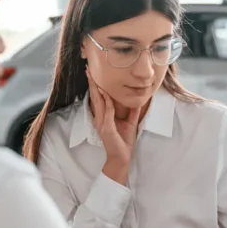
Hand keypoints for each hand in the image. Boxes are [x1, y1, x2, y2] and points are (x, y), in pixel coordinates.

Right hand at [86, 68, 140, 183]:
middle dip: (92, 82)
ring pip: (97, 101)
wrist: (121, 158)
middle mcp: (100, 118)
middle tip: (88, 69)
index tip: (93, 73)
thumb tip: (138, 100)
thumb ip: (133, 111)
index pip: (98, 98)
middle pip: (94, 96)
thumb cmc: (124, 142)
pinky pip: (107, 111)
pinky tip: (105, 92)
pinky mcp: (106, 128)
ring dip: (95, 88)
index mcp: (104, 116)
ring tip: (92, 76)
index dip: (95, 85)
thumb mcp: (131, 123)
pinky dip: (107, 102)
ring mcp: (102, 123)